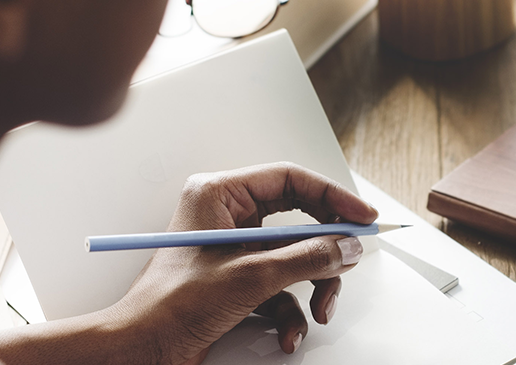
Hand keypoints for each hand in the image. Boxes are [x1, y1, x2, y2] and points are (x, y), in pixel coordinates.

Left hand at [111, 162, 378, 364]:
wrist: (140, 351)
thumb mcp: (251, 277)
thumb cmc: (170, 307)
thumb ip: (307, 258)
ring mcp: (233, 248)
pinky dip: (291, 311)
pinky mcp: (237, 277)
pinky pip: (281, 284)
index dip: (334, 198)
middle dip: (324, 251)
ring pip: (295, 255)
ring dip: (313, 286)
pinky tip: (290, 331)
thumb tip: (346, 247)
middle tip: (350, 259)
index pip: (291, 180)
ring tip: (319, 309)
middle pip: (299, 220)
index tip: (362, 217)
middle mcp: (227, 215)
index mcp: (220, 195)